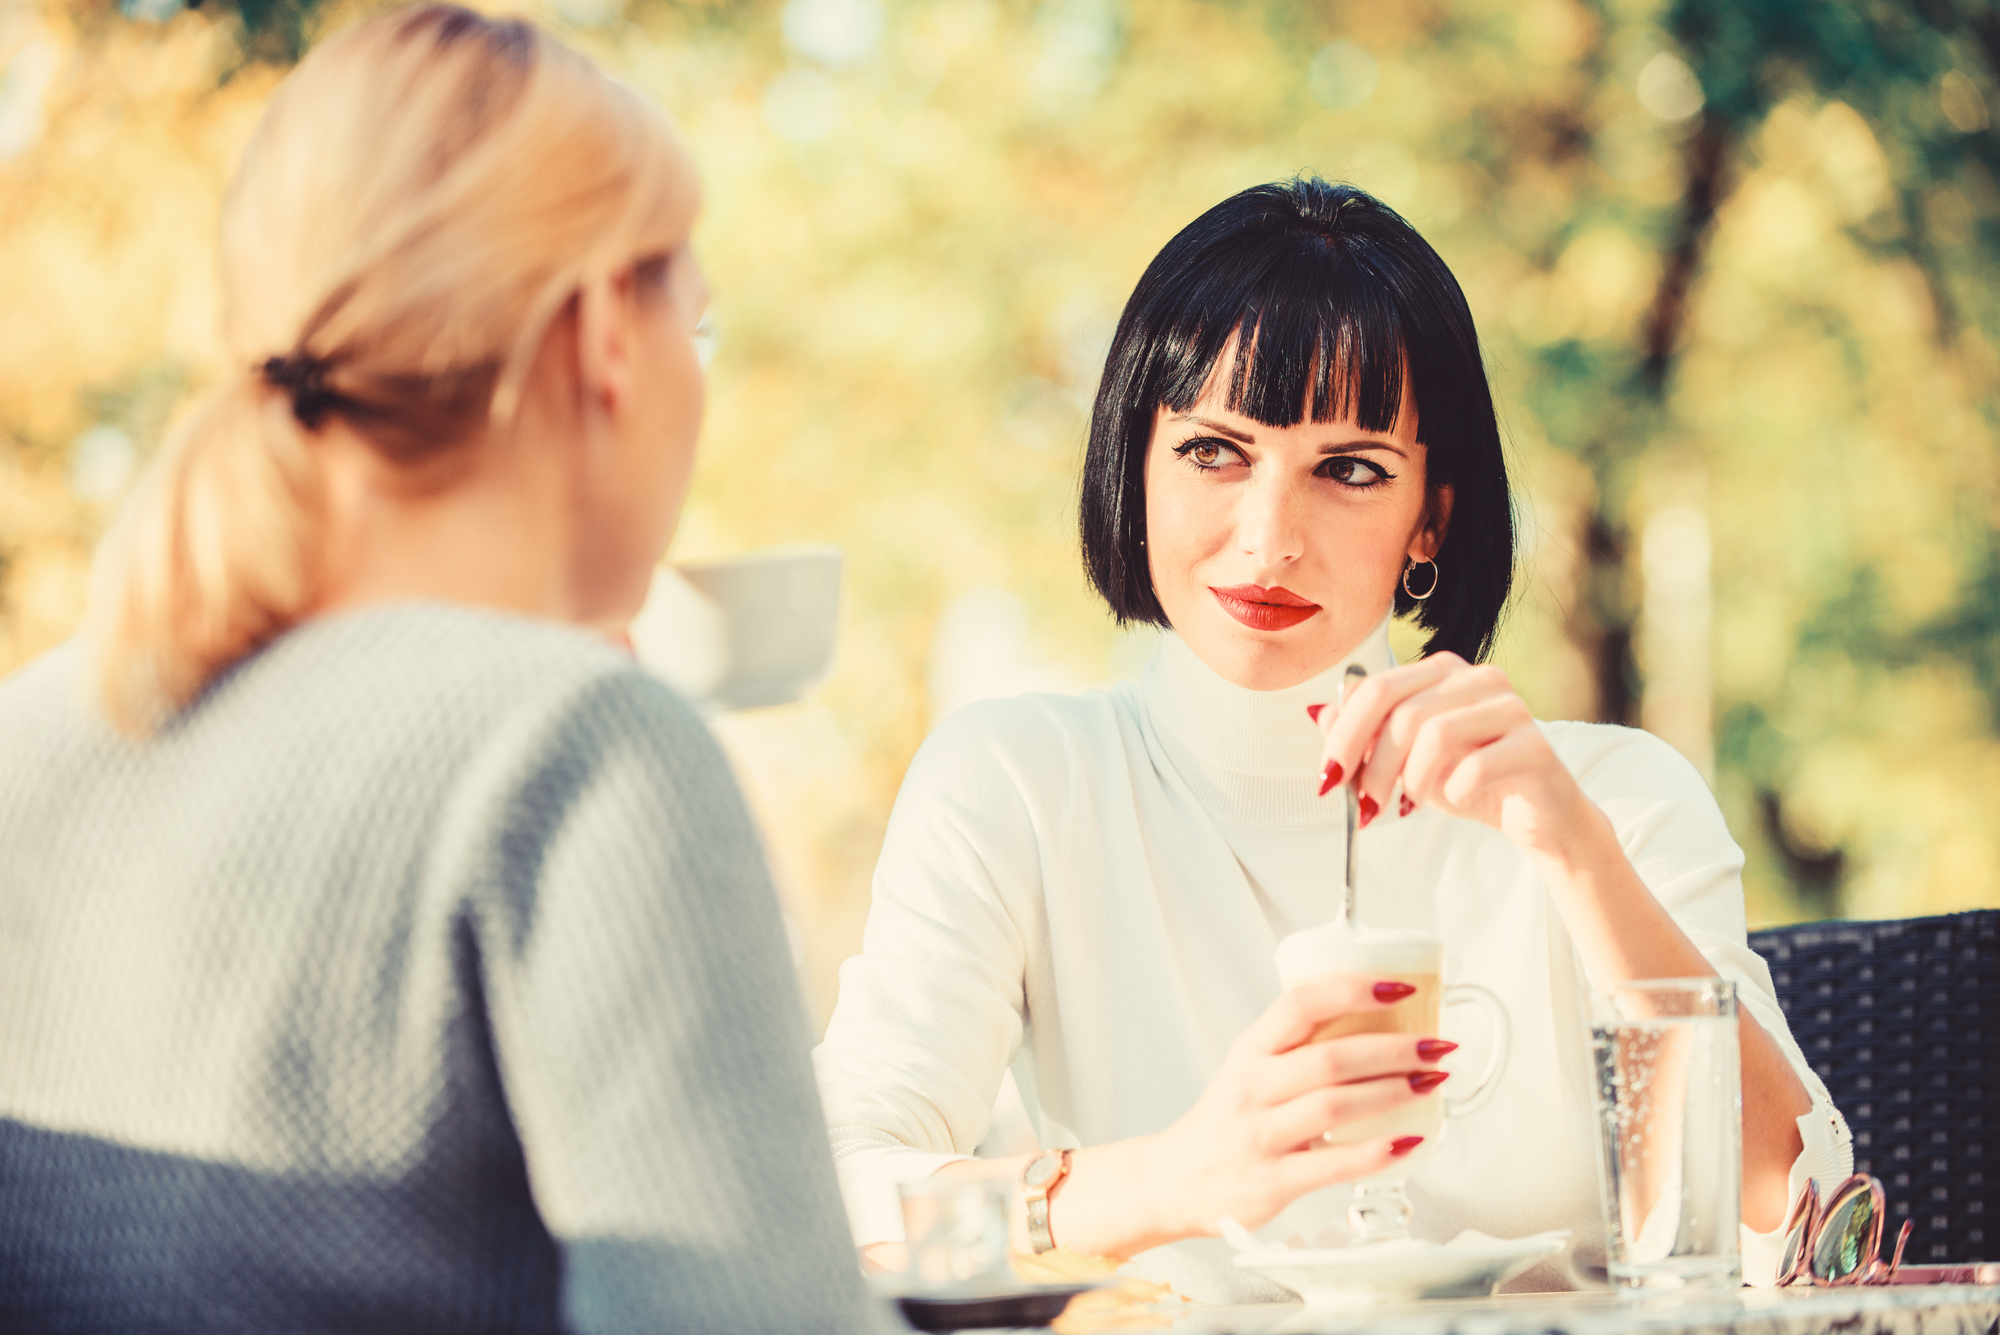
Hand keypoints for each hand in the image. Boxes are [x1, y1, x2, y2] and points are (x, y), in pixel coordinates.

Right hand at [1144, 974, 1447, 1236]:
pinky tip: (1409, 1140)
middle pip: (1330, 1058)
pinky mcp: (1273, 1180)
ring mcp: (1261, 1135)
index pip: (1300, 1005)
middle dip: (1393, 1049)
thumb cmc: (1224, 1123)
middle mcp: (1252, 1088)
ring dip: (1393, 1091)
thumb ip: (1296, 1048)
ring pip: (1336, 1106)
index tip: (1398, 988)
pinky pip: (1334, 1163)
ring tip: (1430, 1083)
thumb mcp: (1247, 1070)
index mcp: (1250, 1051)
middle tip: (1434, 1046)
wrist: (1175, 1181)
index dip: (1353, 991)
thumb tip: (1373, 1024)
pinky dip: (1378, 1152)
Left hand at [1309, 654, 1594, 856]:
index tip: (1329, 777)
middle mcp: (1477, 677)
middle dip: (1372, 764)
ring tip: (1410, 804)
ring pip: (1435, 734)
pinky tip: (1455, 798)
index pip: (1376, 688)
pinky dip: (1453, 790)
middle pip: (1402, 711)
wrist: (1535, 815)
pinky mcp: (1535, 745)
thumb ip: (1366, 734)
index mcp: (1442, 671)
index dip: (1343, 734)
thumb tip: (1319, 714)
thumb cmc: (1468, 780)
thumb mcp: (1406, 758)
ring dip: (1411, 779)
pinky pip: (1475, 767)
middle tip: (1364, 805)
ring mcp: (1510, 707)